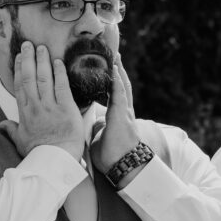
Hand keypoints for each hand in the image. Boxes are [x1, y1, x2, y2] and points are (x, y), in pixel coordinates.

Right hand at [0, 42, 84, 161]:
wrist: (55, 161)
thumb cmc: (38, 153)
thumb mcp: (21, 142)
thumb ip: (11, 130)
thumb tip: (1, 125)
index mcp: (24, 113)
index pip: (20, 85)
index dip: (19, 69)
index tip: (19, 57)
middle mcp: (35, 106)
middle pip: (30, 77)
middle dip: (28, 59)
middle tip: (28, 44)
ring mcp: (50, 107)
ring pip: (44, 78)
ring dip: (43, 61)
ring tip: (42, 47)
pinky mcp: (66, 108)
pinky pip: (62, 86)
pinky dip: (59, 73)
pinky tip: (58, 62)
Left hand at [90, 55, 140, 175]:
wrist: (122, 166)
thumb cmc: (112, 157)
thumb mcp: (101, 138)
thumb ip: (100, 128)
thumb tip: (96, 124)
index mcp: (117, 117)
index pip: (114, 94)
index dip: (112, 81)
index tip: (109, 68)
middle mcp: (123, 112)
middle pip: (120, 86)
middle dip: (118, 70)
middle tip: (114, 54)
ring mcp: (124, 112)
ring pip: (122, 86)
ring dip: (119, 70)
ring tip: (115, 55)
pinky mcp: (122, 115)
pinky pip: (120, 93)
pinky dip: (117, 80)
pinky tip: (115, 68)